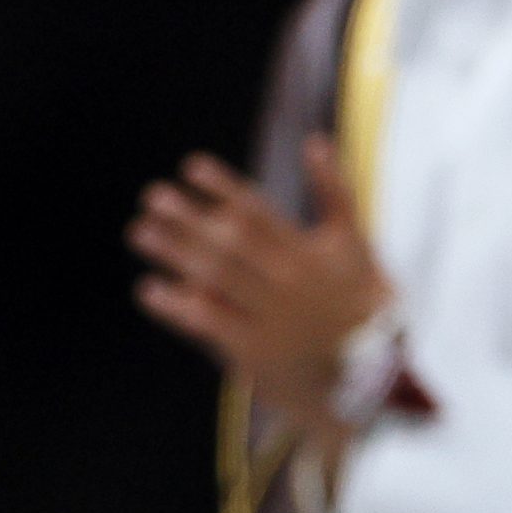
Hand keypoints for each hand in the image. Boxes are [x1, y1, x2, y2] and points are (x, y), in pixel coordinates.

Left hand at [129, 135, 392, 436]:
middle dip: (190, 218)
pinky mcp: (254, 351)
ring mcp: (270, 316)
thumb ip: (334, 190)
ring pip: (216, 279)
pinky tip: (149, 289)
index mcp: (309, 252)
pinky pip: (208, 323)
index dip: (223, 187)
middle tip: (154, 196)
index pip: (260, 211)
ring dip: (175, 254)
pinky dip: (177, 306)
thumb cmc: (359, 298)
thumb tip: (314, 140)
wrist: (370, 372)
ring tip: (142, 231)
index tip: (191, 166)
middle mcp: (288, 281)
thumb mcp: (353, 242)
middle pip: (230, 242)